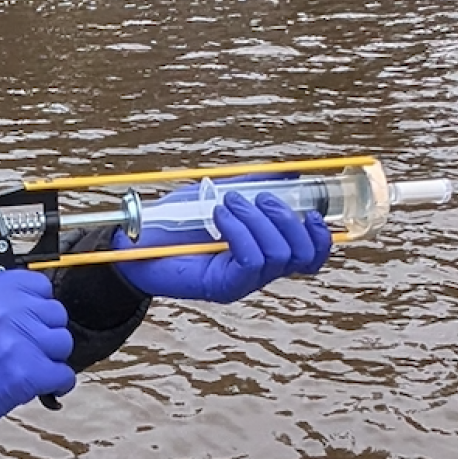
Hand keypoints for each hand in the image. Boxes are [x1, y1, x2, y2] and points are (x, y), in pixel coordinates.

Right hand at [0, 267, 76, 432]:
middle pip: (55, 313)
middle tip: (31, 339)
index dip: (37, 300)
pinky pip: (63, 375)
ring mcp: (22, 344)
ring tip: (35, 361)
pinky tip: (44, 383)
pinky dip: (57, 382)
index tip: (31, 312)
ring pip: (62, 342)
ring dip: (51, 353)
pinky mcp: (27, 374)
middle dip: (45, 327)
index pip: (40, 284)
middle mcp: (10, 313)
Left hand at [116, 187, 332, 302]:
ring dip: (258, 219)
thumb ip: (256, 185)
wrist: (135, 242)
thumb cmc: (177, 220)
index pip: (312, 257)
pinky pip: (250, 258)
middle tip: (257, 197)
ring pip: (278, 255)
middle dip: (287, 218)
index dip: (322, 236)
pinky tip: (219, 215)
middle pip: (302, 255)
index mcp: (266, 253)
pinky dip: (240, 229)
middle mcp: (259, 273)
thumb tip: (292, 171)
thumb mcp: (222, 194)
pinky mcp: (221, 287)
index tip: (313, 211)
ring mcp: (242, 283)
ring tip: (229, 203)